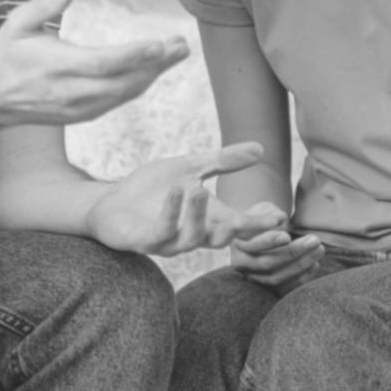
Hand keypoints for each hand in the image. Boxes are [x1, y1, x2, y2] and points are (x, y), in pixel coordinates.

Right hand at [0, 0, 189, 127]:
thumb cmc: (7, 56)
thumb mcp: (19, 24)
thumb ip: (46, 4)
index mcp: (58, 67)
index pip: (102, 64)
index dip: (134, 56)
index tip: (160, 45)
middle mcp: (71, 92)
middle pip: (123, 82)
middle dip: (156, 65)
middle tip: (181, 46)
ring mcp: (78, 108)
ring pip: (124, 94)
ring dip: (153, 75)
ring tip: (176, 54)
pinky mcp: (82, 115)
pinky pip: (117, 101)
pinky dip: (138, 85)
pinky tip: (154, 70)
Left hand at [85, 142, 287, 255]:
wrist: (109, 202)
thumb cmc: (151, 189)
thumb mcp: (191, 167)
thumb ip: (223, 161)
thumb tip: (262, 149)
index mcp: (207, 220)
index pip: (239, 225)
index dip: (260, 224)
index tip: (281, 216)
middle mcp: (192, 235)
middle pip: (224, 240)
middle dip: (242, 232)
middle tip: (259, 221)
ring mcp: (168, 241)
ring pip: (192, 237)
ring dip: (198, 215)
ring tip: (200, 190)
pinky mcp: (143, 241)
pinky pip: (161, 232)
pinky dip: (171, 212)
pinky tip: (177, 191)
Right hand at [230, 212, 323, 292]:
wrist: (256, 233)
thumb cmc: (261, 218)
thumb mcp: (263, 210)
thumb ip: (269, 214)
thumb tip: (281, 219)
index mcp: (238, 243)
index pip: (254, 245)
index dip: (270, 241)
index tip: (288, 236)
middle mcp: (242, 263)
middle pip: (268, 263)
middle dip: (293, 252)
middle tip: (314, 240)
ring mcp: (253, 277)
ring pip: (276, 278)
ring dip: (301, 265)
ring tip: (319, 250)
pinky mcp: (266, 288)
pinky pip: (283, 289)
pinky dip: (301, 280)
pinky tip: (315, 265)